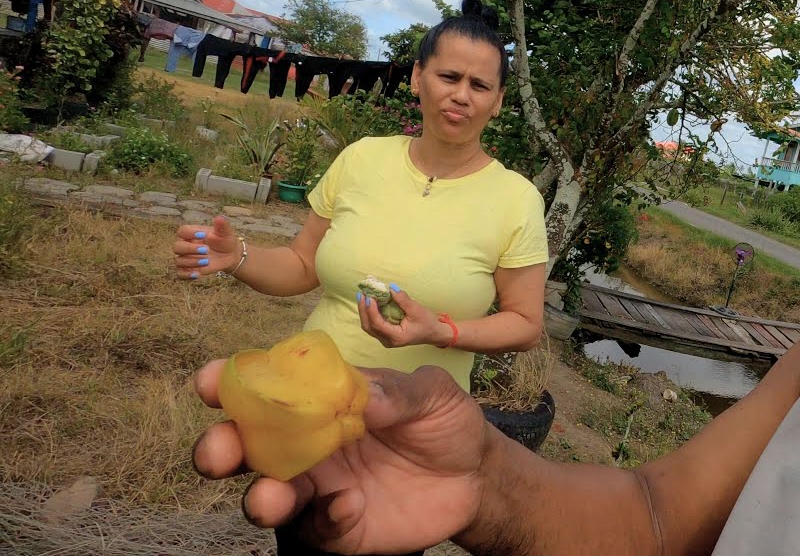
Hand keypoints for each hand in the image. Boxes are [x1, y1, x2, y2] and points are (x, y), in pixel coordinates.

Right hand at [172, 215, 240, 279]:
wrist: (230, 254)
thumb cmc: (225, 240)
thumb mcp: (225, 232)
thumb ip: (222, 225)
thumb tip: (220, 217)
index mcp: (192, 233)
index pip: (182, 231)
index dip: (189, 233)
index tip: (203, 235)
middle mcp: (186, 245)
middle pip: (177, 246)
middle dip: (190, 249)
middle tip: (206, 250)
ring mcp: (186, 258)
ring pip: (179, 261)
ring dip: (192, 262)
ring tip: (207, 261)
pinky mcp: (188, 269)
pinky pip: (180, 274)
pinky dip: (186, 275)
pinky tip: (197, 274)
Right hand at [191, 359, 487, 553]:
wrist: (476, 473)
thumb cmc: (444, 420)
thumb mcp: (434, 393)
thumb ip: (401, 392)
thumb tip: (366, 400)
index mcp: (319, 401)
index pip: (264, 389)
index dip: (229, 384)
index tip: (211, 383)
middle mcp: (307, 445)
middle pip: (245, 449)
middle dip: (219, 449)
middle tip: (219, 453)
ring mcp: (321, 488)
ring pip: (268, 497)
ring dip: (260, 498)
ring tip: (271, 497)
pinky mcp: (341, 527)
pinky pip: (318, 529)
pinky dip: (325, 519)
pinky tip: (349, 504)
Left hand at [358, 285, 455, 348]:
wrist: (434, 333)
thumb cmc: (427, 323)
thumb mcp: (417, 310)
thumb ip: (403, 300)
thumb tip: (390, 288)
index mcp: (396, 337)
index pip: (377, 324)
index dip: (371, 310)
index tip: (369, 297)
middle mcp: (387, 341)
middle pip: (368, 326)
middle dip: (363, 310)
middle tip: (362, 294)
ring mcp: (385, 339)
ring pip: (369, 326)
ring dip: (364, 311)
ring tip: (363, 296)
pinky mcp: (386, 335)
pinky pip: (373, 325)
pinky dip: (369, 314)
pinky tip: (369, 303)